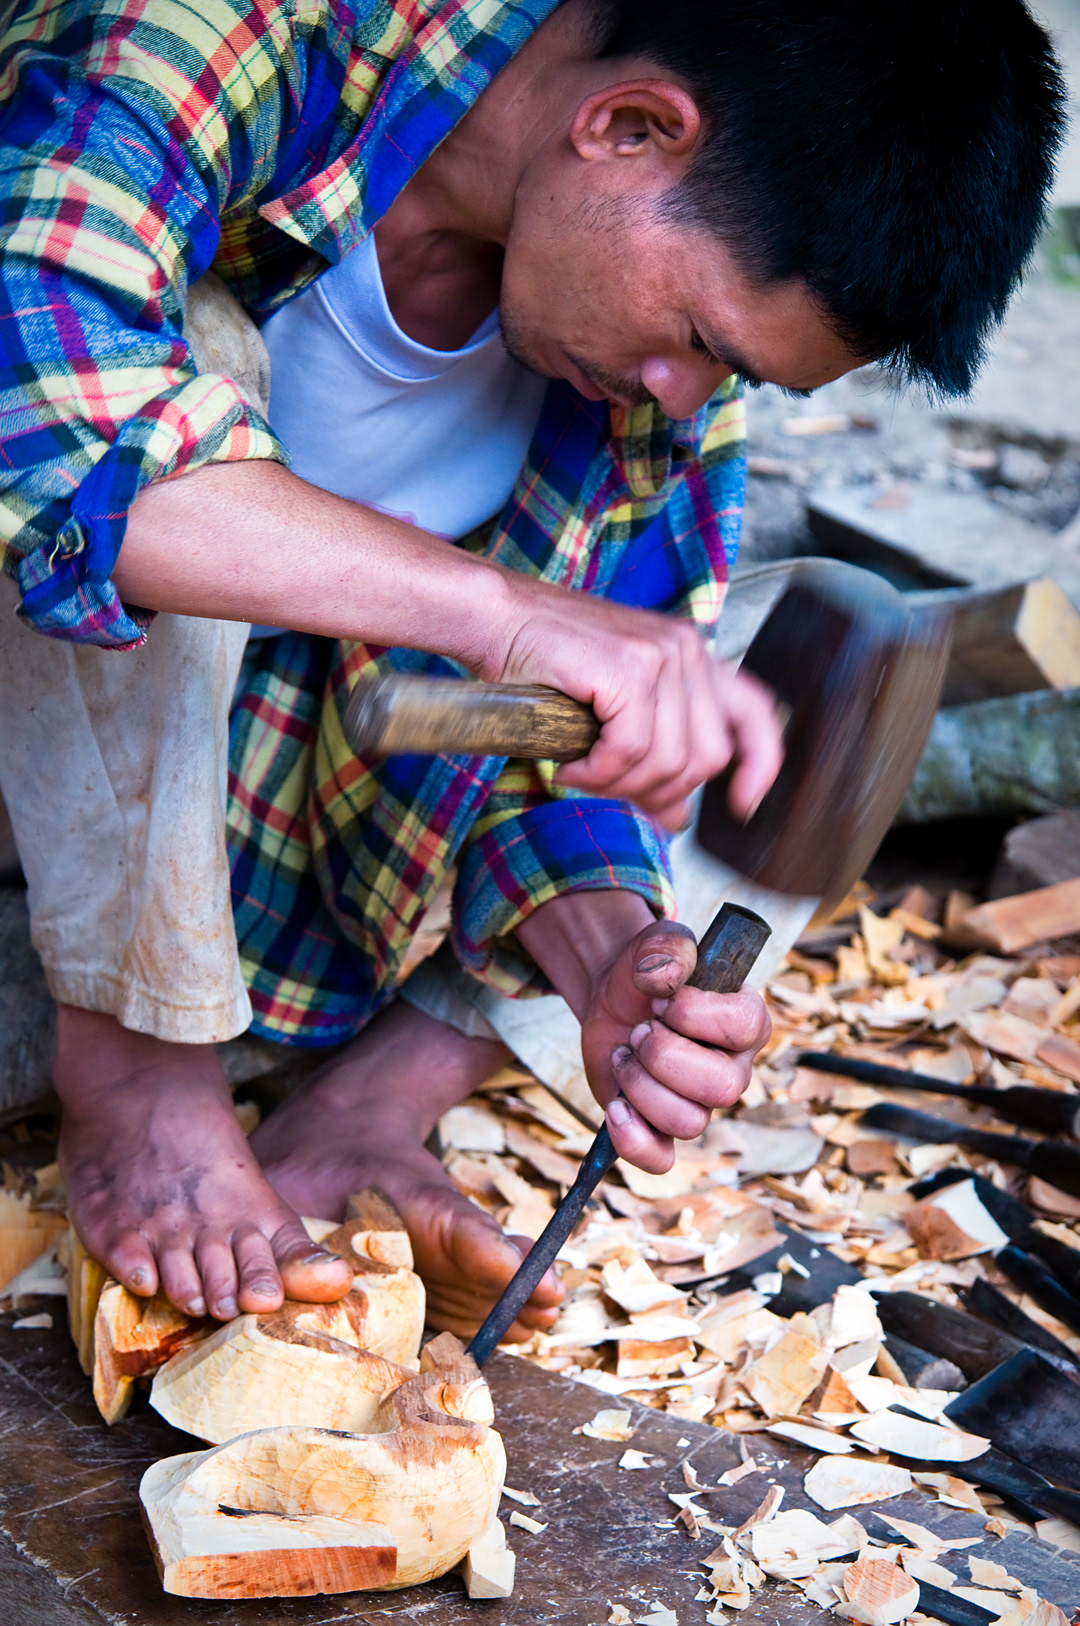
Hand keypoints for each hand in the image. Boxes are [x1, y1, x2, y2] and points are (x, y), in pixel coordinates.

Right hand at [492, 577, 781, 830]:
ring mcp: (662, 655)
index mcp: (694, 658)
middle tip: (610, 787)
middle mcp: (688, 650)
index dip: (760, 764)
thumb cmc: (549, 663)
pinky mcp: (629, 666)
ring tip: (581, 772)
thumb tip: (677, 819)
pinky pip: (630, 749)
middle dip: (658, 790)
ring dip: (618, 783)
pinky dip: (597, 771)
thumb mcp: (617, 710)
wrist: (500, 619)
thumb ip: (655, 758)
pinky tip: (570, 765)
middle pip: (706, 757)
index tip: (743, 805)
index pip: (755, 713)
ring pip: (668, 760)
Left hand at [579, 918, 770, 1172]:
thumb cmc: (649, 969)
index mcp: (746, 1021)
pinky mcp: (660, 1127)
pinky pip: (661, 1159)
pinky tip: (615, 1106)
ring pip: (689, 1123)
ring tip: (624, 1054)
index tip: (661, 998)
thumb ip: (666, 948)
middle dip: (663, 1055)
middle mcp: (732, 1069)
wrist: (615, 995)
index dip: (693, 1013)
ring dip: (640, 1085)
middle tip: (639, 1030)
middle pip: (721, 1088)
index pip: (742, 1028)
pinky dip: (633, 1140)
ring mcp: (699, 1103)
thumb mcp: (656, 943)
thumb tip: (664, 979)